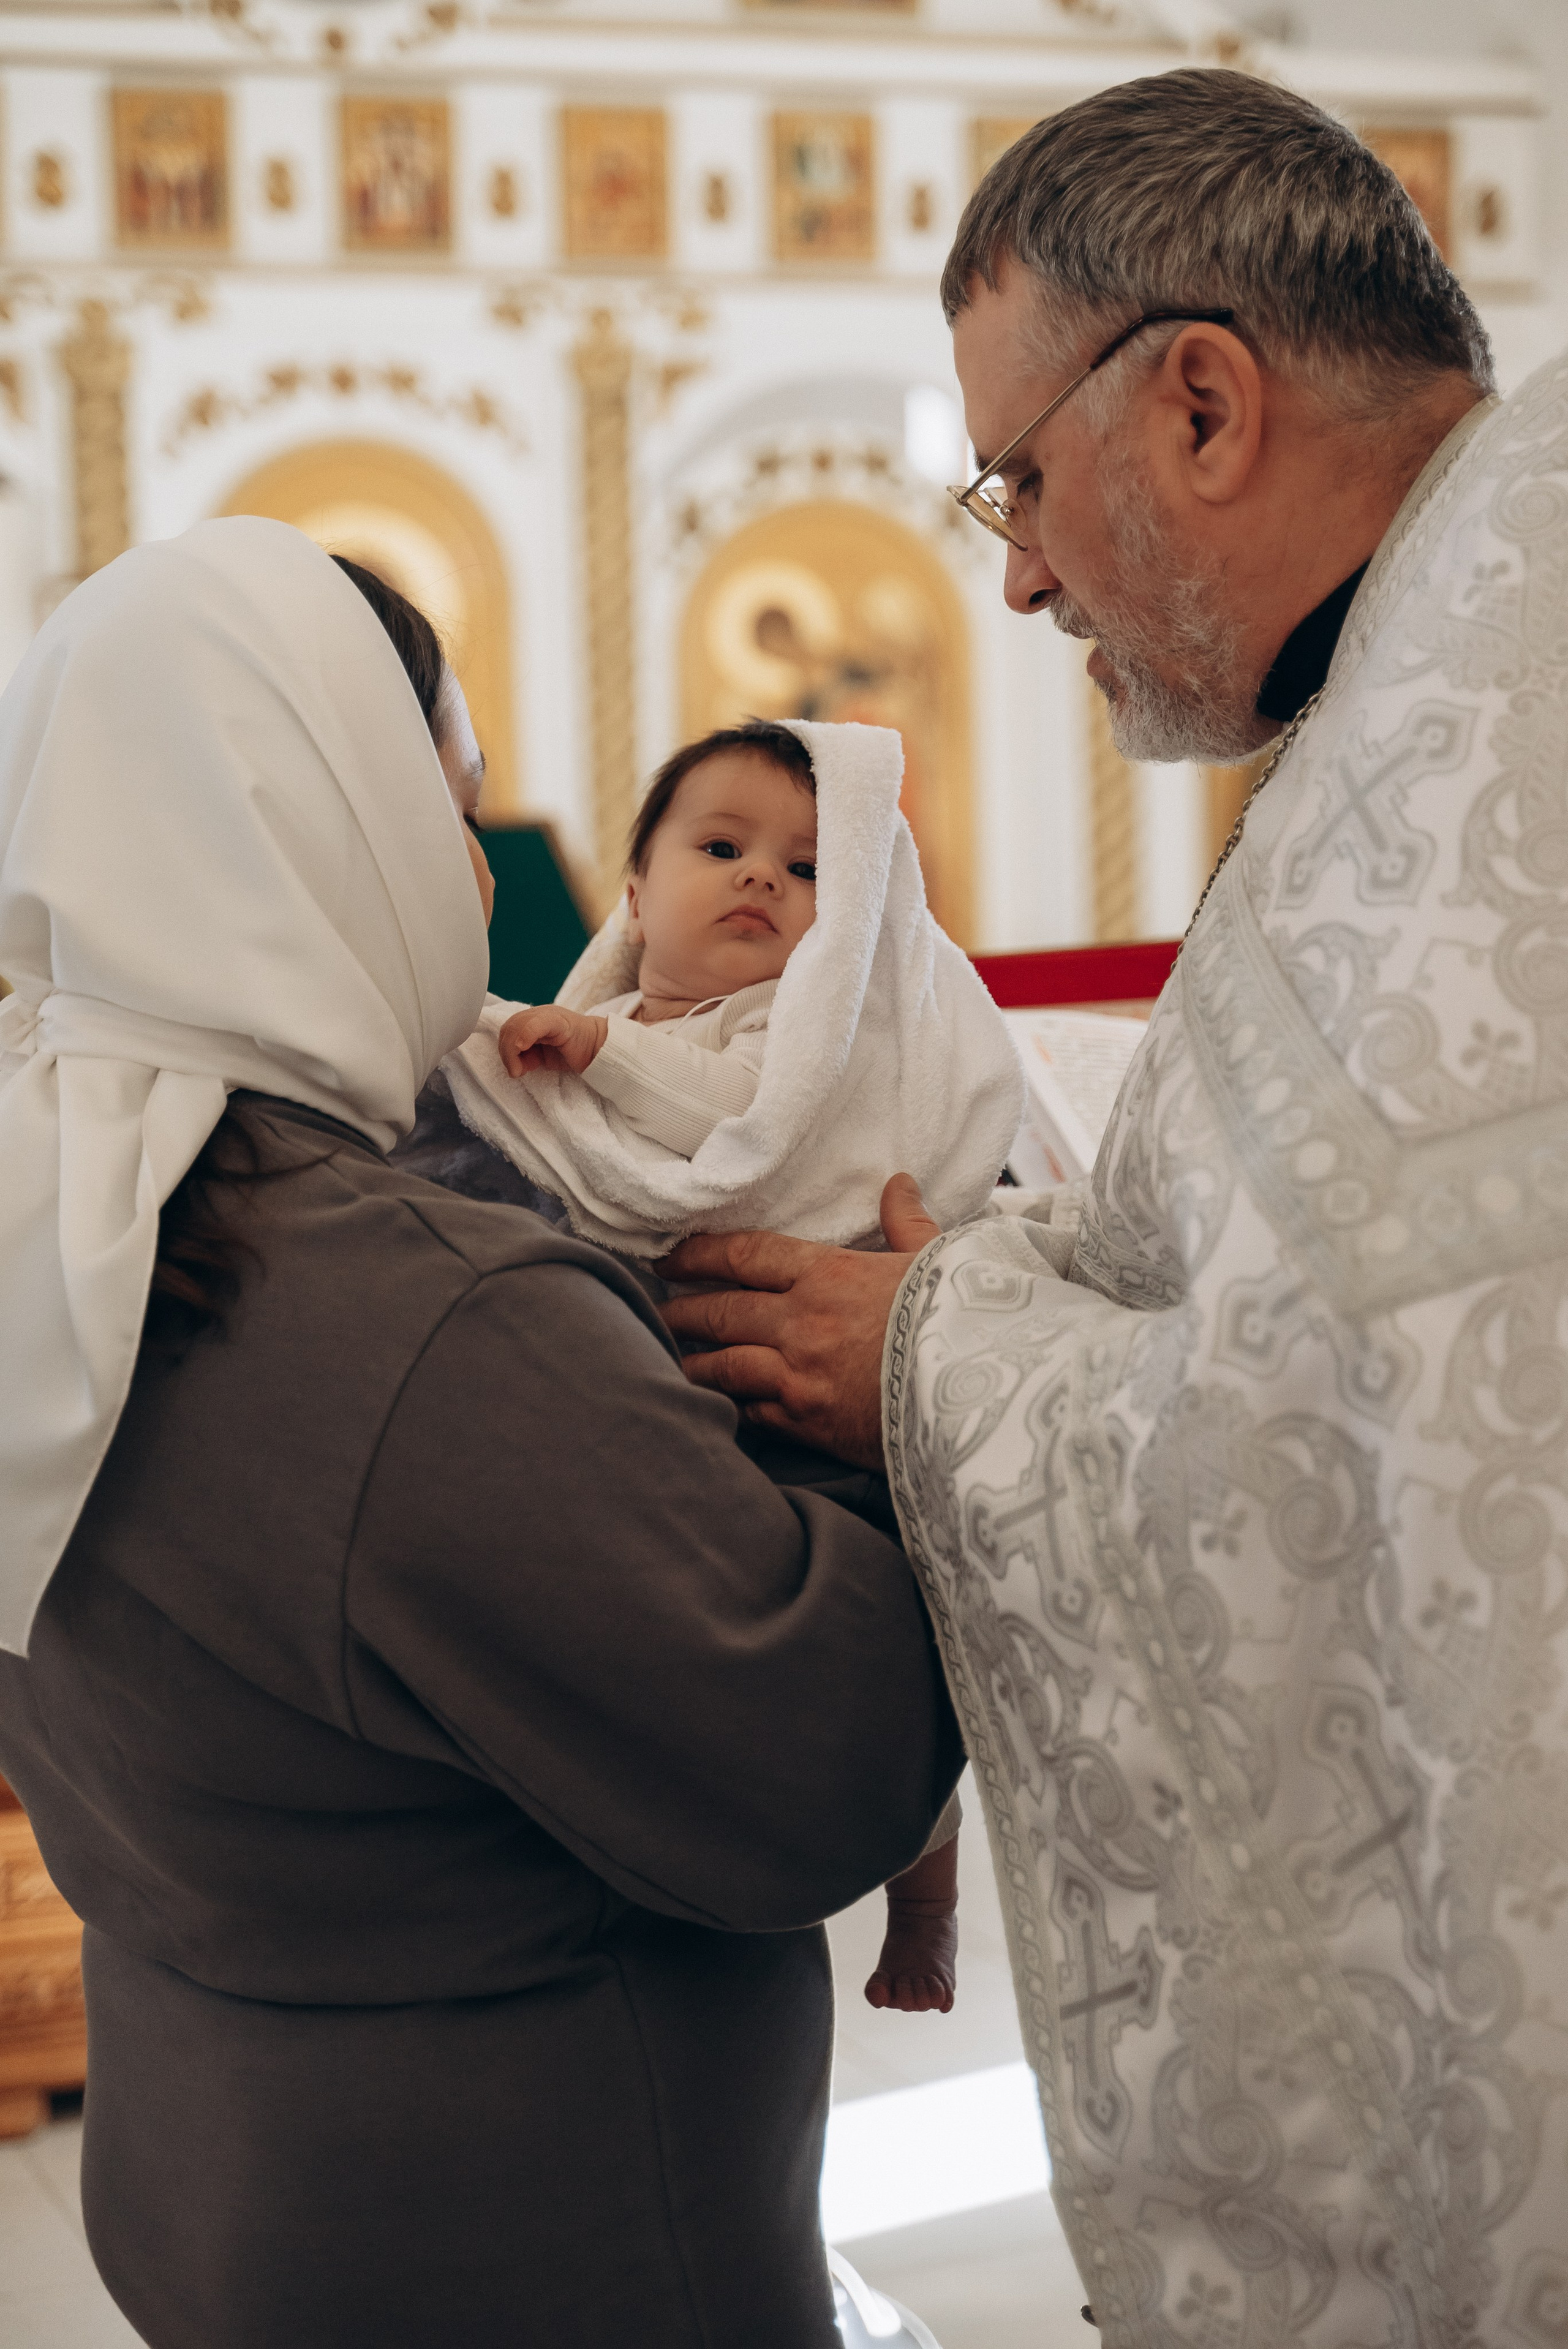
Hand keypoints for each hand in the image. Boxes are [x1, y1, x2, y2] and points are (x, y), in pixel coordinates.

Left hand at [498, 1005, 608, 1076]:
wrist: (598, 1049)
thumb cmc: (572, 1053)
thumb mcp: (541, 1058)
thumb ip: (526, 1057)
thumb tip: (513, 1067)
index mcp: (531, 1021)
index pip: (508, 1030)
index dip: (504, 1049)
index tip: (514, 1069)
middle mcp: (537, 1014)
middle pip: (509, 1027)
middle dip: (506, 1052)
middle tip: (515, 1071)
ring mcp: (547, 1014)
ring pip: (517, 1025)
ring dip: (512, 1051)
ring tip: (520, 1070)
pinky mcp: (558, 1020)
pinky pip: (535, 1024)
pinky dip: (525, 1035)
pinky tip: (523, 1047)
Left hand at [657, 1174, 940, 1470]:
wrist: (985, 1393)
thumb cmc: (962, 1321)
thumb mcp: (937, 1262)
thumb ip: (908, 1224)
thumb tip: (899, 1183)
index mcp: (829, 1274)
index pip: (747, 1254)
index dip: (700, 1254)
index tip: (670, 1256)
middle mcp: (802, 1321)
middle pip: (721, 1310)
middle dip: (681, 1309)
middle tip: (655, 1307)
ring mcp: (799, 1374)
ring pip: (722, 1365)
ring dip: (692, 1361)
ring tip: (668, 1358)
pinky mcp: (807, 1422)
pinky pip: (750, 1412)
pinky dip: (728, 1407)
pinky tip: (710, 1408)